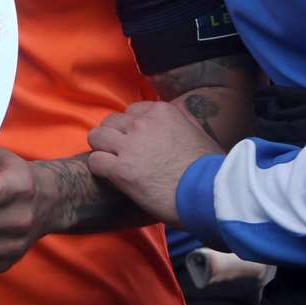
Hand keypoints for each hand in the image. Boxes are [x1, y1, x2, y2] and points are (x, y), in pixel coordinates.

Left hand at [88, 100, 223, 224]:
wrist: (211, 193)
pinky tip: (111, 178)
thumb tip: (178, 115)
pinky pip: (95, 161)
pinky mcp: (121, 170)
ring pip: (96, 137)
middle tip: (121, 153)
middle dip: (113, 137)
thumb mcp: (199, 133)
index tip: (137, 141)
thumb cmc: (210, 168)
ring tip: (112, 164)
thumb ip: (182, 122)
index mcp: (161, 112)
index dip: (132, 128)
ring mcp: (130, 146)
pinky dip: (99, 169)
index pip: (132, 111)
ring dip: (102, 150)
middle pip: (111, 122)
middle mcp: (142, 124)